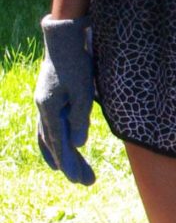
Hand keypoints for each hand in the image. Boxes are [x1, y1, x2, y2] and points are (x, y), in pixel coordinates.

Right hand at [35, 16, 95, 186]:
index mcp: (49, 109)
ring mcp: (44, 105)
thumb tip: (77, 144)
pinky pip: (49, 126)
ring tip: (70, 173)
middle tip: (86, 182)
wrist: (64, 40)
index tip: (78, 180)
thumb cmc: (76, 63)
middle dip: (70, 164)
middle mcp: (43, 109)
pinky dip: (54, 141)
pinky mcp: (49, 100)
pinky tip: (61, 147)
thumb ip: (80, 118)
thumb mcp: (84, 91)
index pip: (59, 143)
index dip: (69, 163)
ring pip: (50, 137)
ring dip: (61, 155)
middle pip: (55, 144)